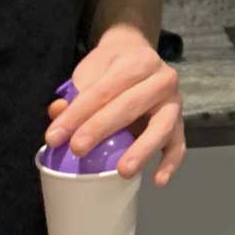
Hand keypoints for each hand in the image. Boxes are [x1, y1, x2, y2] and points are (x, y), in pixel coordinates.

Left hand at [45, 25, 185, 184]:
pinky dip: (170, 163)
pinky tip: (157, 180)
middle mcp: (162, 79)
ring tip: (124, 171)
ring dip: (142, 149)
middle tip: (78, 149)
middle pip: (131, 105)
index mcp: (138, 61)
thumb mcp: (90, 72)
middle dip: (101, 129)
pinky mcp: (180, 123)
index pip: (104, 89)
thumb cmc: (111, 67)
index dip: (77, 113)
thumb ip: (75, 93)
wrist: (138, 54)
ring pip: (161, 127)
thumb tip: (57, 114)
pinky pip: (178, 145)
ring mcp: (174, 102)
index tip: (54, 137)